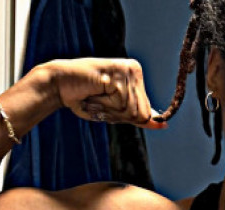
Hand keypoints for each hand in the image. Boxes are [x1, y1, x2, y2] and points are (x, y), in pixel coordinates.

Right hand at [41, 58, 166, 129]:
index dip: (125, 116)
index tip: (108, 103)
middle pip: (141, 113)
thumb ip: (140, 118)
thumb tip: (164, 125)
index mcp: (137, 77)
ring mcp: (127, 70)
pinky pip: (120, 103)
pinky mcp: (117, 74)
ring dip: (110, 109)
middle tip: (100, 100)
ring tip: (97, 95)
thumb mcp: (117, 112)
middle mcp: (135, 70)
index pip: (145, 113)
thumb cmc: (86, 98)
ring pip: (131, 110)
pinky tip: (95, 91)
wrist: (61, 85)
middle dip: (118, 115)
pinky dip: (104, 104)